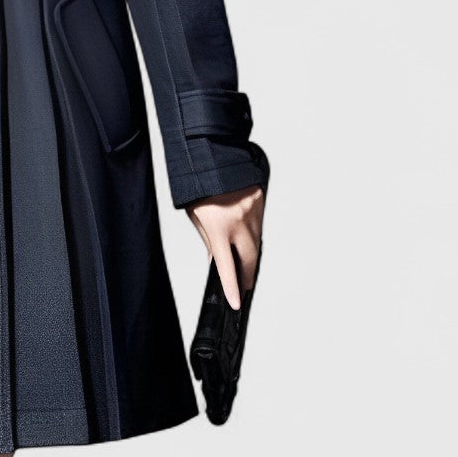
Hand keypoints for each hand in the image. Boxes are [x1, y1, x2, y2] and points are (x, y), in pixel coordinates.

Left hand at [186, 185, 264, 309]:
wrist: (213, 153)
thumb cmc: (199, 184)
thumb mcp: (196, 216)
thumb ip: (209, 239)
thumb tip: (218, 259)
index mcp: (218, 227)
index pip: (226, 265)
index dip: (232, 287)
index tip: (236, 302)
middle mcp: (239, 221)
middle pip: (249, 259)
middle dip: (248, 276)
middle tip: (244, 287)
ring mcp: (253, 211)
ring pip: (256, 242)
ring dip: (250, 255)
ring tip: (244, 265)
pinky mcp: (261, 201)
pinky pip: (259, 225)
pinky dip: (252, 235)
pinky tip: (245, 238)